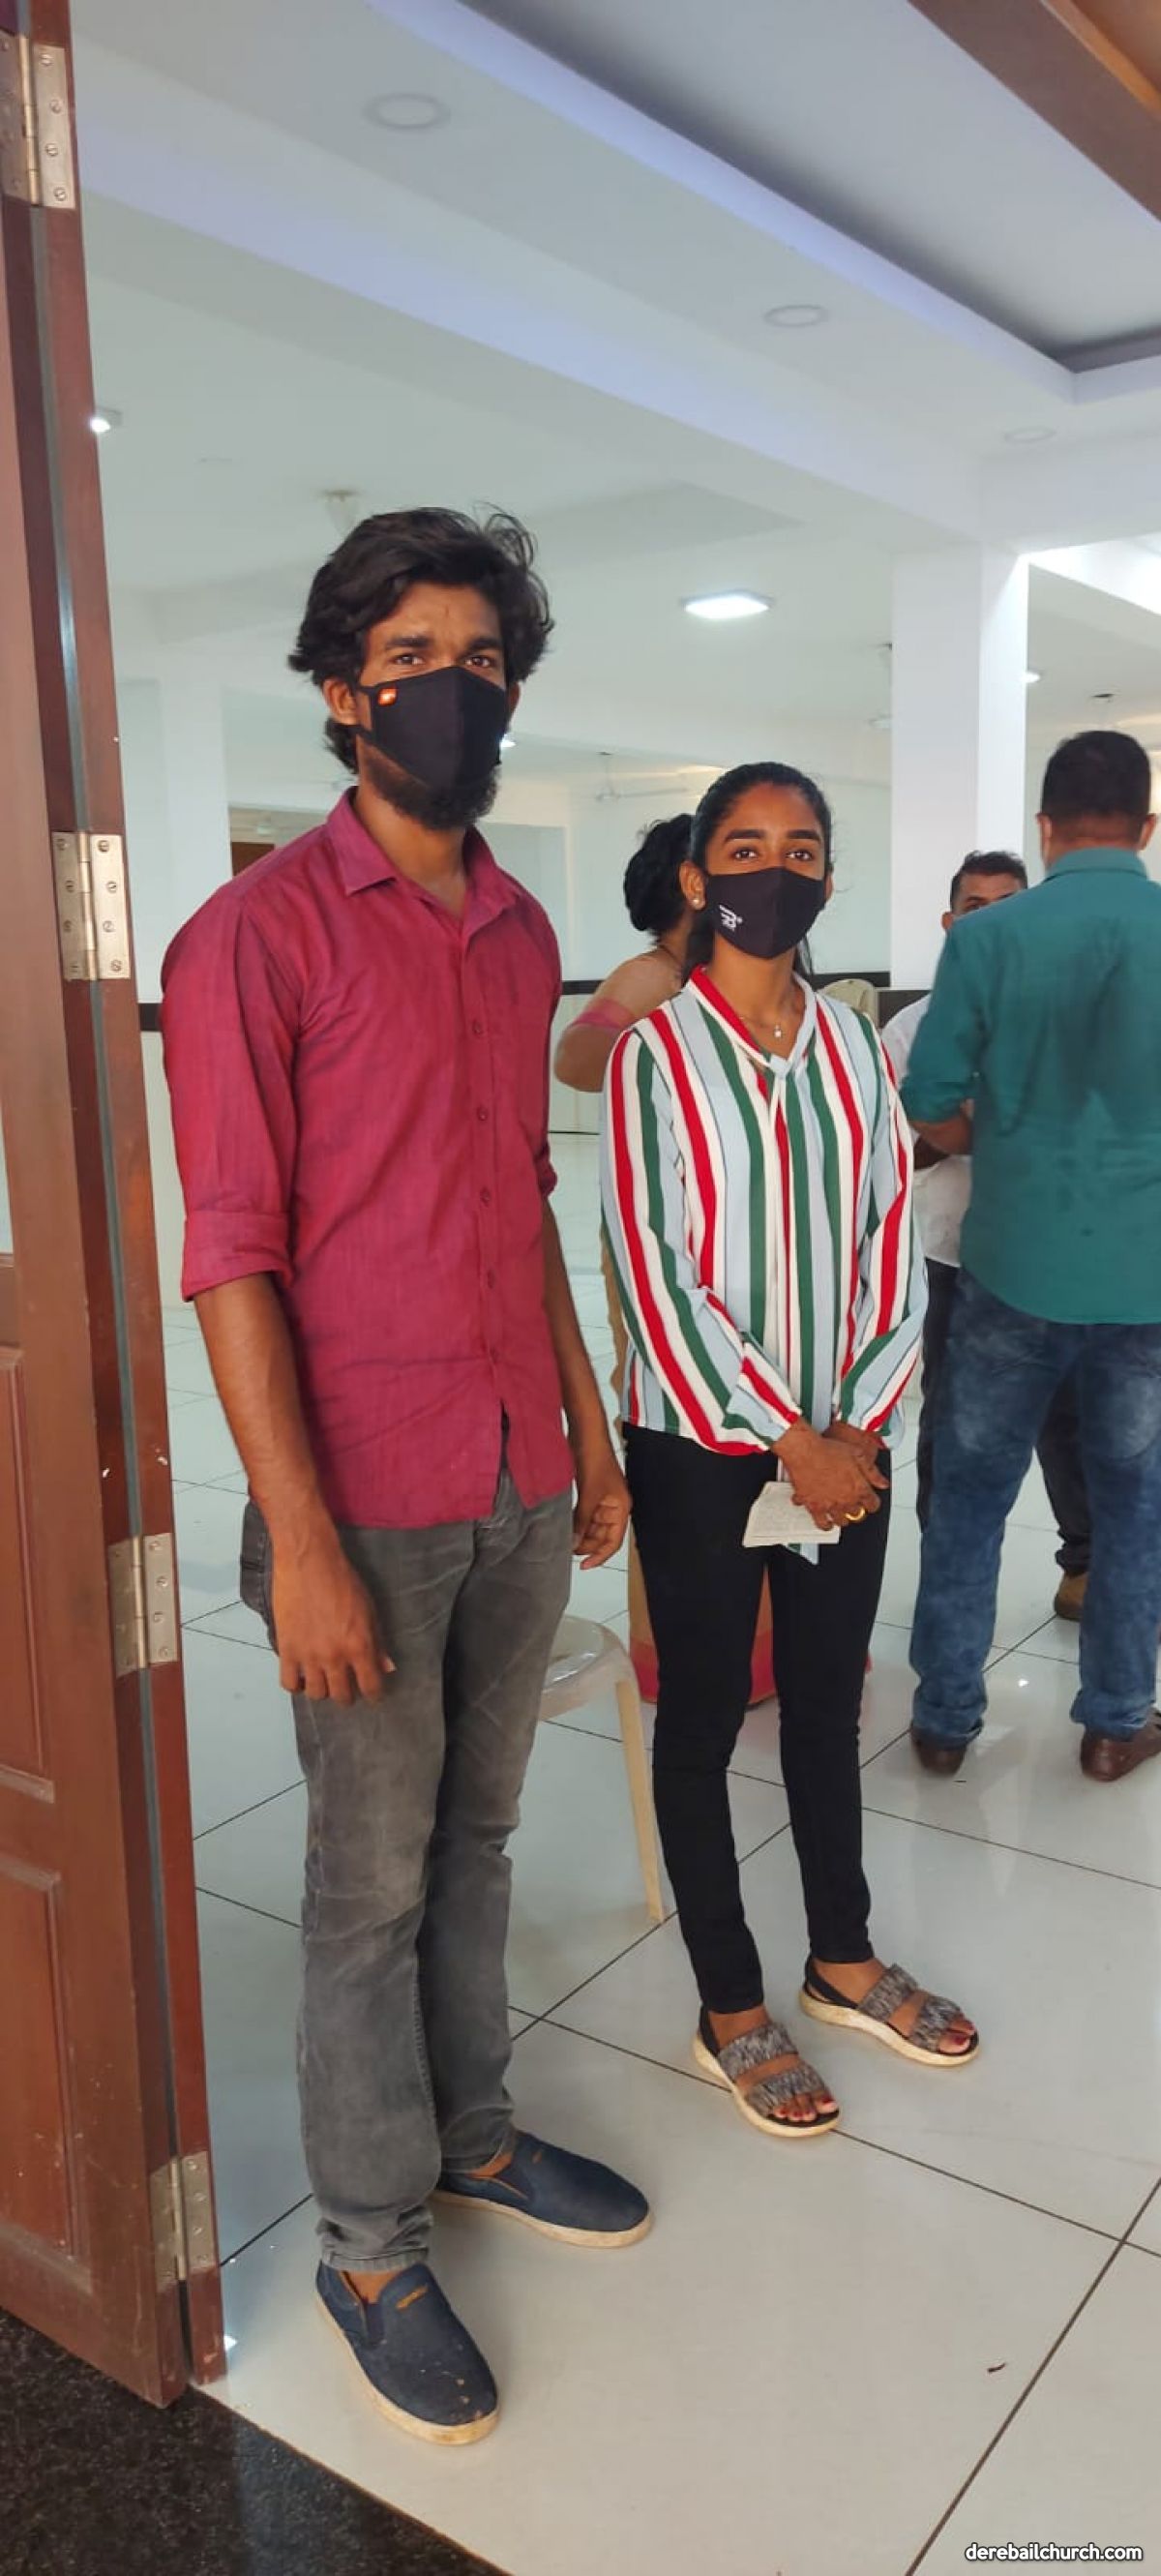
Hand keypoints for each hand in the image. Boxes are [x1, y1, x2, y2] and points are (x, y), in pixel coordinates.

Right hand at [271, 1527, 393, 1705]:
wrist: (309, 1561)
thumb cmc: (342, 1580)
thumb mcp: (369, 1609)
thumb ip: (378, 1642)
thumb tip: (387, 1666)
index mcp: (360, 1646)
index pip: (371, 1687)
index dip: (373, 1695)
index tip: (372, 1694)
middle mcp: (335, 1657)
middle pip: (342, 1696)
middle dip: (347, 1695)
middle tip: (347, 1686)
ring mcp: (308, 1656)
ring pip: (316, 1694)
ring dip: (323, 1690)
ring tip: (324, 1680)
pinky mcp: (286, 1649)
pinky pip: (289, 1683)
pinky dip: (296, 1684)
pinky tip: (302, 1676)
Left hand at [572, 1438, 630, 1568]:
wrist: (587, 1435)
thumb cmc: (595, 1459)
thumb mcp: (588, 1495)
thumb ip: (582, 1521)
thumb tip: (575, 1543)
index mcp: (621, 1508)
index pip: (613, 1541)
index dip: (599, 1555)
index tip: (585, 1566)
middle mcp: (615, 1506)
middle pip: (603, 1535)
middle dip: (587, 1545)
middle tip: (568, 1552)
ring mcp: (603, 1500)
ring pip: (592, 1526)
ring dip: (580, 1534)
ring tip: (565, 1542)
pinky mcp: (592, 1493)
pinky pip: (585, 1514)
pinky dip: (577, 1522)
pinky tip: (565, 1527)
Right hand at [775, 1421, 886, 1533]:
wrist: (805, 1452)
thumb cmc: (828, 1450)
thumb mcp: (857, 1454)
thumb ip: (872, 1472)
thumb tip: (883, 1483)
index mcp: (859, 1488)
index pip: (873, 1504)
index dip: (872, 1502)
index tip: (870, 1501)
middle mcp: (846, 1500)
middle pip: (857, 1513)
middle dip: (857, 1509)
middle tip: (853, 1504)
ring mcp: (830, 1505)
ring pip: (841, 1521)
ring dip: (843, 1518)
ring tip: (841, 1513)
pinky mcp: (814, 1507)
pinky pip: (822, 1524)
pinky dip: (825, 1524)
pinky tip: (826, 1521)